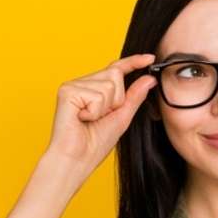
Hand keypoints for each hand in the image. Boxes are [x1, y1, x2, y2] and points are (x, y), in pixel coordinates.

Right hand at [45, 53, 157, 173]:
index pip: (116, 70)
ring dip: (105, 108)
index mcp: (94, 88)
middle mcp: (82, 83)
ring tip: (89, 120)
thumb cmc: (95, 143)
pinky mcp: (67, 91)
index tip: (150, 57)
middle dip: (117, 100)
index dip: (133, 62)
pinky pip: (97, 95)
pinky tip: (81, 119)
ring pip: (108, 85)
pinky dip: (94, 111)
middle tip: (100, 118)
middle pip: (115, 75)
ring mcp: (73, 85)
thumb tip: (149, 79)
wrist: (77, 159)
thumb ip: (134, 97)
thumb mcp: (122, 117)